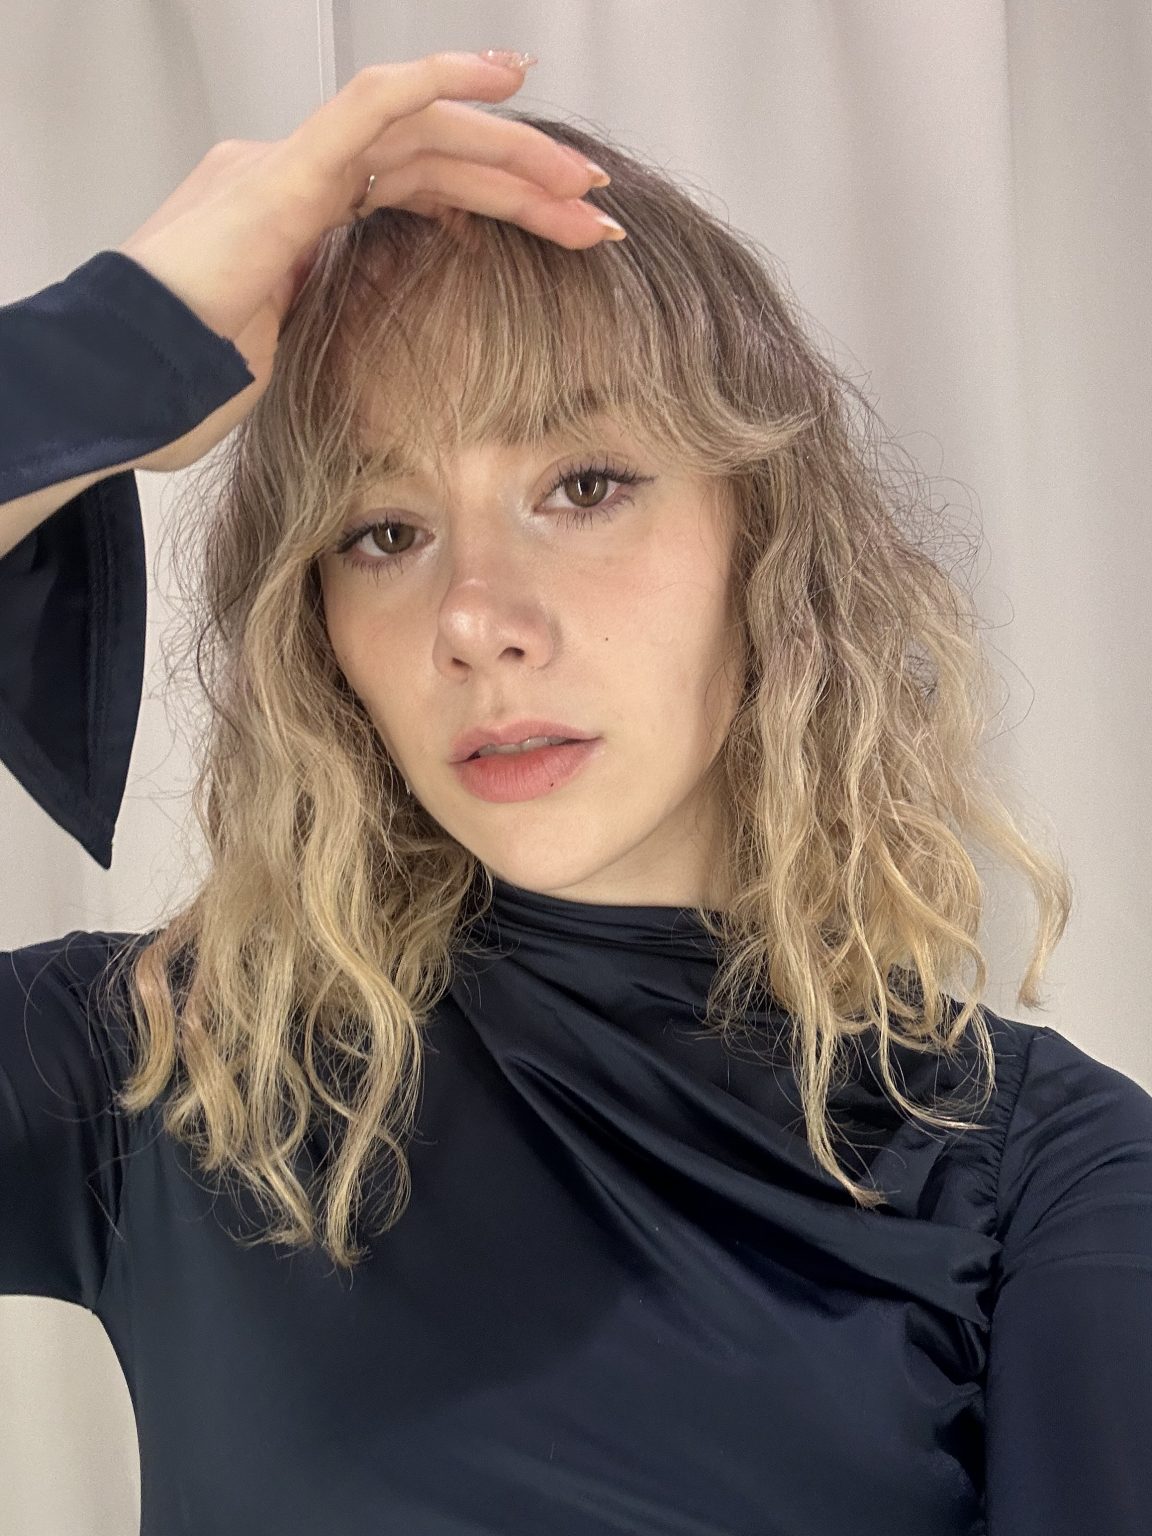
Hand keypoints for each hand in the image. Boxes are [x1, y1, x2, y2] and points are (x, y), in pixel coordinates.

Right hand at [118, 51, 616, 472]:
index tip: (561, 228)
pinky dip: (438, 82)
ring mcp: (287, 167)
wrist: (123, 390)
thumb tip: (369, 333)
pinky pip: (369, 108)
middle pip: (431, 159)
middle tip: (596, 212)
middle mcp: (298, 177)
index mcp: (301, 217)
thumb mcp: (284, 352)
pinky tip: (502, 73)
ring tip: (584, 189)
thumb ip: (325, 318)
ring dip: (511, 157)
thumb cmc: (186, 385)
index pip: (416, 187)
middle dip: (522, 181)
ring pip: (420, 135)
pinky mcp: (284, 177)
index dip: (493, 199)